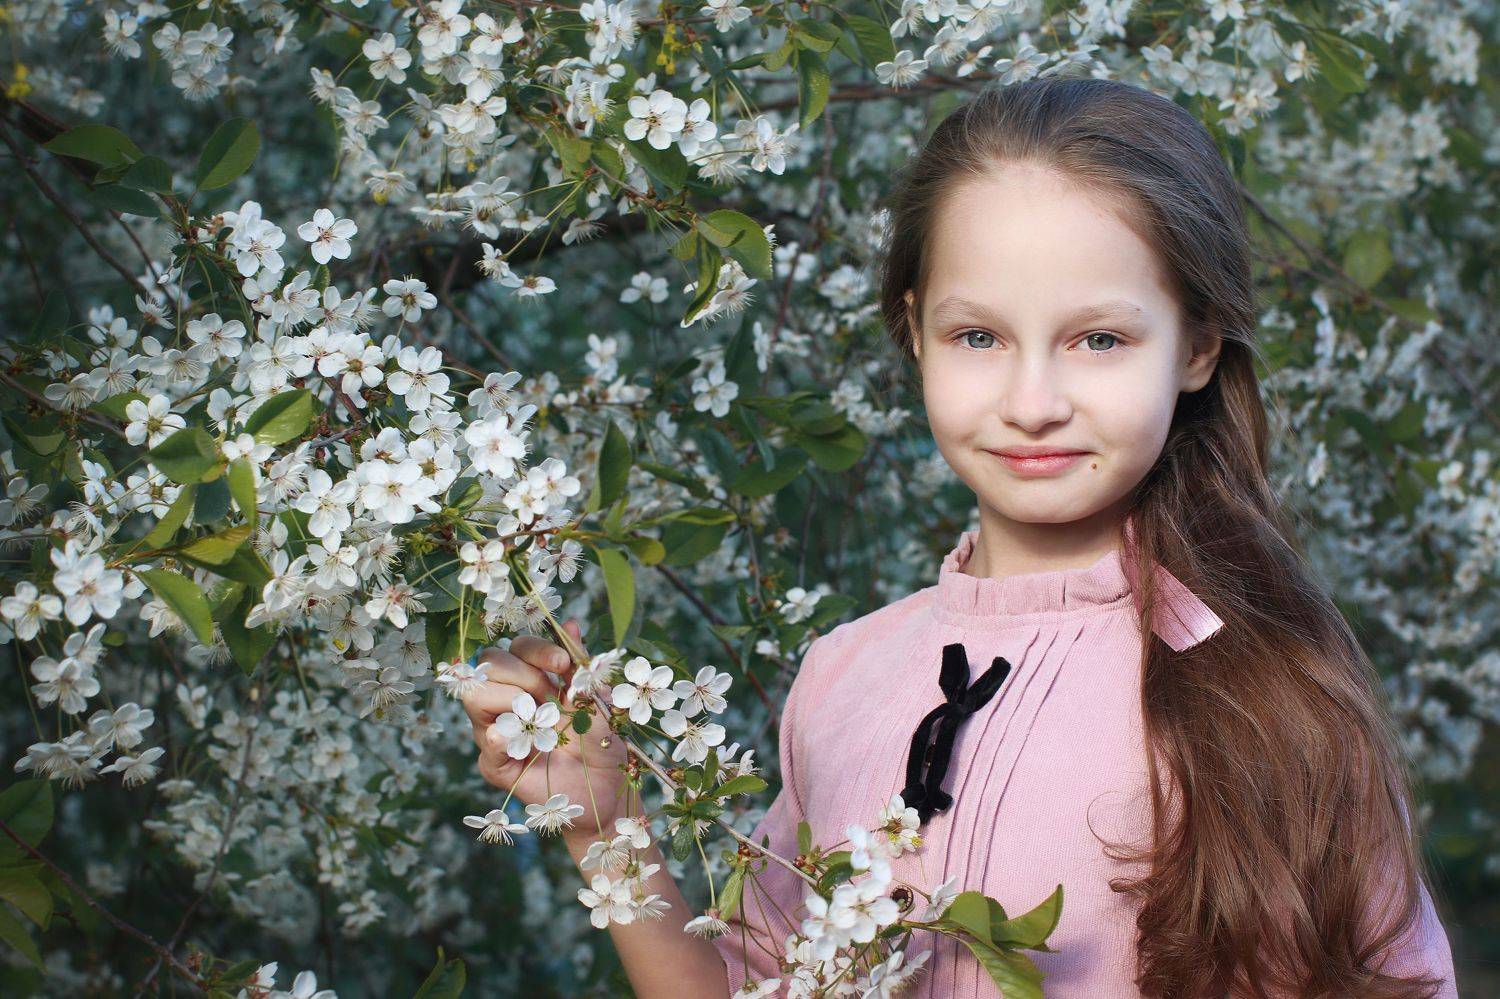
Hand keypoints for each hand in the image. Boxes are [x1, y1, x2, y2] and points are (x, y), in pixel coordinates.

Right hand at [460, 620, 629, 844]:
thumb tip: (570, 624)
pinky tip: (515, 734)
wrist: (608, 787)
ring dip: (509, 698)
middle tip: (551, 696)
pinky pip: (485, 745)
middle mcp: (507, 701)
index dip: (536, 648)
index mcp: (531, 680)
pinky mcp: (498, 766)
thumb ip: (580, 664)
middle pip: (488, 663)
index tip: (563, 662)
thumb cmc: (601, 740)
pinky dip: (498, 737)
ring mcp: (499, 732)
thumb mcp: (595, 697)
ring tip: (540, 718)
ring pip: (474, 696)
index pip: (515, 647)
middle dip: (523, 673)